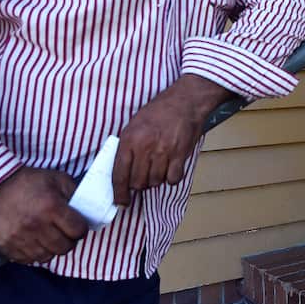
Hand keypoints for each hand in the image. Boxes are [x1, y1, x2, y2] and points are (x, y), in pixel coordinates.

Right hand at [0, 168, 87, 263]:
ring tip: (48, 237)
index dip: (81, 229)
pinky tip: (33, 241)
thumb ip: (74, 193)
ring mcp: (19, 238)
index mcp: (51, 207)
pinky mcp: (6, 247)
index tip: (77, 226)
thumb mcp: (56, 179)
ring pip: (47, 257)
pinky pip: (28, 260)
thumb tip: (87, 209)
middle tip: (64, 234)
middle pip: (64, 247)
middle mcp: (36, 225)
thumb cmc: (27, 182)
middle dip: (68, 241)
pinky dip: (34, 254)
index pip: (78, 231)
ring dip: (51, 249)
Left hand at [112, 75, 231, 205]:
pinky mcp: (179, 155)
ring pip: (155, 182)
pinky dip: (171, 177)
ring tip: (158, 168)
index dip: (119, 193)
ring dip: (155, 180)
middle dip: (139, 184)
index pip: (119, 174)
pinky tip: (171, 167)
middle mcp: (144, 147)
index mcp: (129, 139)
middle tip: (143, 176)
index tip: (121, 202)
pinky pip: (172, 179)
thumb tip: (121, 172)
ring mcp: (163, 152)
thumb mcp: (133, 125)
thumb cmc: (158, 112)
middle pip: (137, 182)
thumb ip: (126, 147)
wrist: (185, 101)